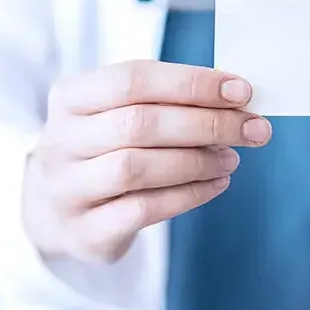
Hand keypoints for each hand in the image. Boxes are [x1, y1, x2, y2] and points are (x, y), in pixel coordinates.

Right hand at [22, 60, 271, 263]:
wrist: (56, 211)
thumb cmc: (102, 150)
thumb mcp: (117, 115)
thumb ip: (165, 102)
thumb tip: (235, 100)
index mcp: (70, 98)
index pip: (132, 78)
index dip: (191, 83)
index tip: (241, 91)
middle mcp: (60, 141)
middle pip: (138, 123)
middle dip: (206, 123)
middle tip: (252, 129)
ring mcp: (66, 188)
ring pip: (136, 167)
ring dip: (196, 161)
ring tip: (231, 158)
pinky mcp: (84, 230)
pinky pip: (142, 210)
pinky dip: (188, 195)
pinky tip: (216, 184)